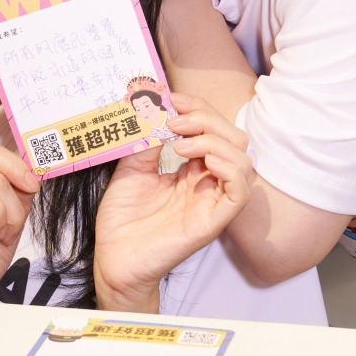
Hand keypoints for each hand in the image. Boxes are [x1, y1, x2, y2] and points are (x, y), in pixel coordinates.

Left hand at [94, 92, 253, 311]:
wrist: (113, 257)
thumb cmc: (123, 218)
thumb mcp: (131, 167)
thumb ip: (147, 140)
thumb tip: (156, 108)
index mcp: (190, 169)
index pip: (212, 129)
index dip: (198, 108)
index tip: (171, 99)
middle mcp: (206, 182)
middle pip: (233, 139)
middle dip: (207, 119)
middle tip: (175, 120)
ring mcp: (212, 201)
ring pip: (242, 161)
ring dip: (214, 141)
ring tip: (181, 145)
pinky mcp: (213, 221)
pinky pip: (240, 192)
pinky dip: (228, 168)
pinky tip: (202, 161)